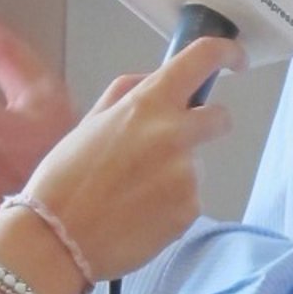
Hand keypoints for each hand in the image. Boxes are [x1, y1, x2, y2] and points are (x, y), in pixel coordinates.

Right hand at [22, 38, 242, 282]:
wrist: (58, 240)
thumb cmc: (64, 181)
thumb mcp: (89, 122)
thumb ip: (127, 94)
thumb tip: (155, 79)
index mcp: (147, 105)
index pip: (201, 59)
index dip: (226, 53)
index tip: (234, 60)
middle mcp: (174, 134)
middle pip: (220, 117)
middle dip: (207, 124)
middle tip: (171, 146)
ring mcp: (187, 173)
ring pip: (196, 165)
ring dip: (175, 174)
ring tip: (132, 193)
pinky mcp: (190, 209)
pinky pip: (189, 199)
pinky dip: (170, 205)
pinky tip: (138, 214)